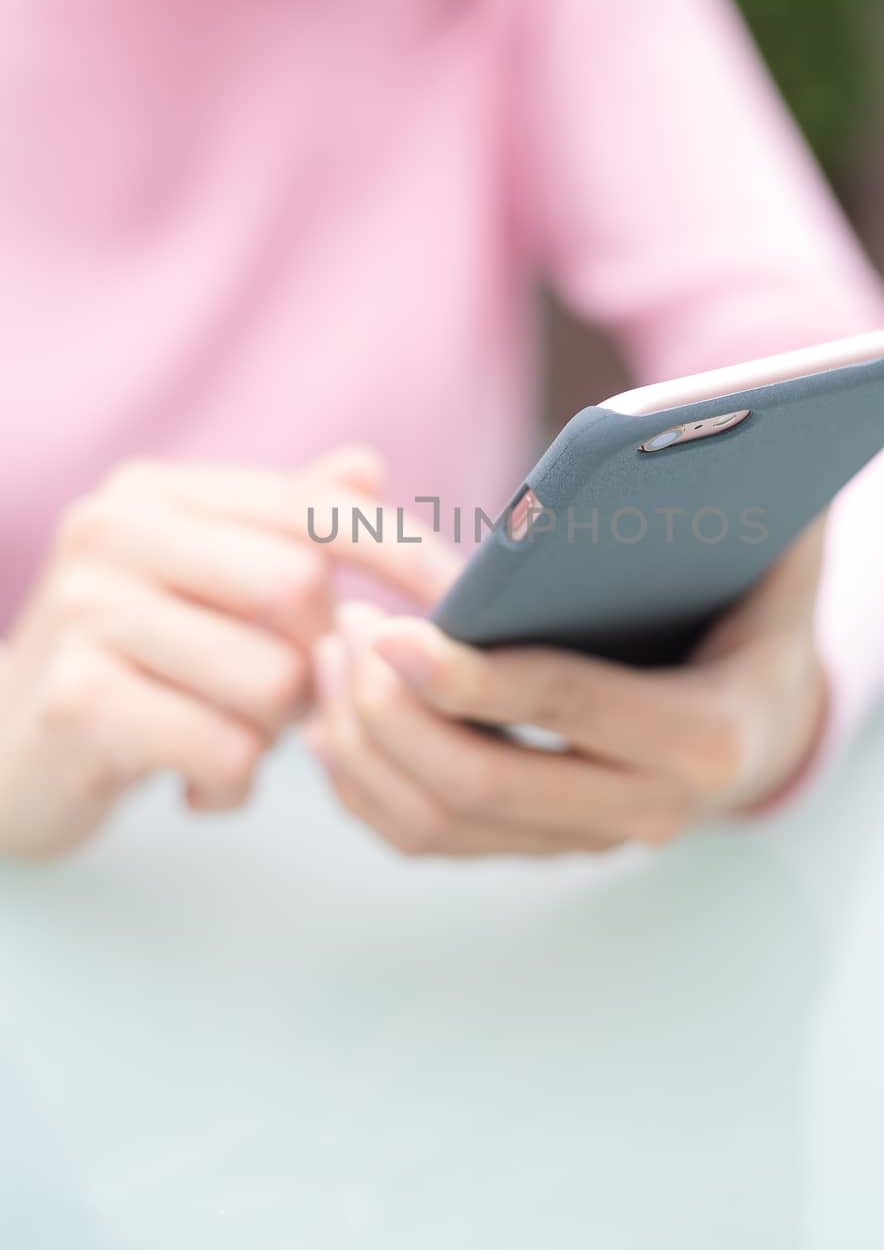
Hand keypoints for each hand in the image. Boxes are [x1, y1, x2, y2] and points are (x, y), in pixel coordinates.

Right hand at [0, 446, 457, 858]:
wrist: (6, 753)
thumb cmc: (136, 665)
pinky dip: (231, 784)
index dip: (405, 555)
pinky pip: (224, 750)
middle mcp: (114, 531)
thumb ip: (284, 526)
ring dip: (274, 734)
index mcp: (159, 494)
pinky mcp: (75, 701)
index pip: (315, 506)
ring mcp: (86, 612)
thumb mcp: (205, 584)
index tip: (470, 604)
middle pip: (299, 590)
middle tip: (291, 700)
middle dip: (322, 663)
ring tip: (228, 737)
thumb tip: (368, 465)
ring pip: (272, 681)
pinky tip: (196, 782)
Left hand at [309, 518, 829, 856]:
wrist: (764, 733)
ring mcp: (586, 842)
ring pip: (439, 824)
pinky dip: (366, 787)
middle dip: (391, 710)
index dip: (471, 675)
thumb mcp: (782, 562)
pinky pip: (428, 841)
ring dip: (364, 747)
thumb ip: (773, 502)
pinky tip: (331, 718)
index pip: (569, 705)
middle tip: (343, 629)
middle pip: (483, 785)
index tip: (389, 628)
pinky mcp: (537, 849)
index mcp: (705, 737)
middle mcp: (647, 810)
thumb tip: (762, 414)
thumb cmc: (758, 622)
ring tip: (326, 658)